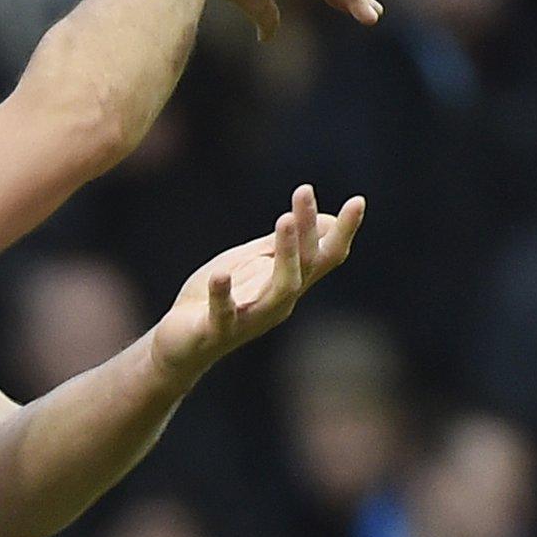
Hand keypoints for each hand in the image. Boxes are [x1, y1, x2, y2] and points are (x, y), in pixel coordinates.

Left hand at [152, 185, 364, 381]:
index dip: (344, 231)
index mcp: (287, 284)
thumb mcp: (249, 265)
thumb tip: (326, 219)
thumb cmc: (215, 300)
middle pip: (306, 266)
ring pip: (281, 288)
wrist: (178, 345)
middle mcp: (277, 303)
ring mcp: (250, 318)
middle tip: (304, 191)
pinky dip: (224, 294)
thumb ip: (281, 244)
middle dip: (307, 229)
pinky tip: (221, 274)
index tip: (358, 200)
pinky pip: (225, 313)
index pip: (324, 257)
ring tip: (284, 220)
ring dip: (286, 254)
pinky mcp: (218, 330)